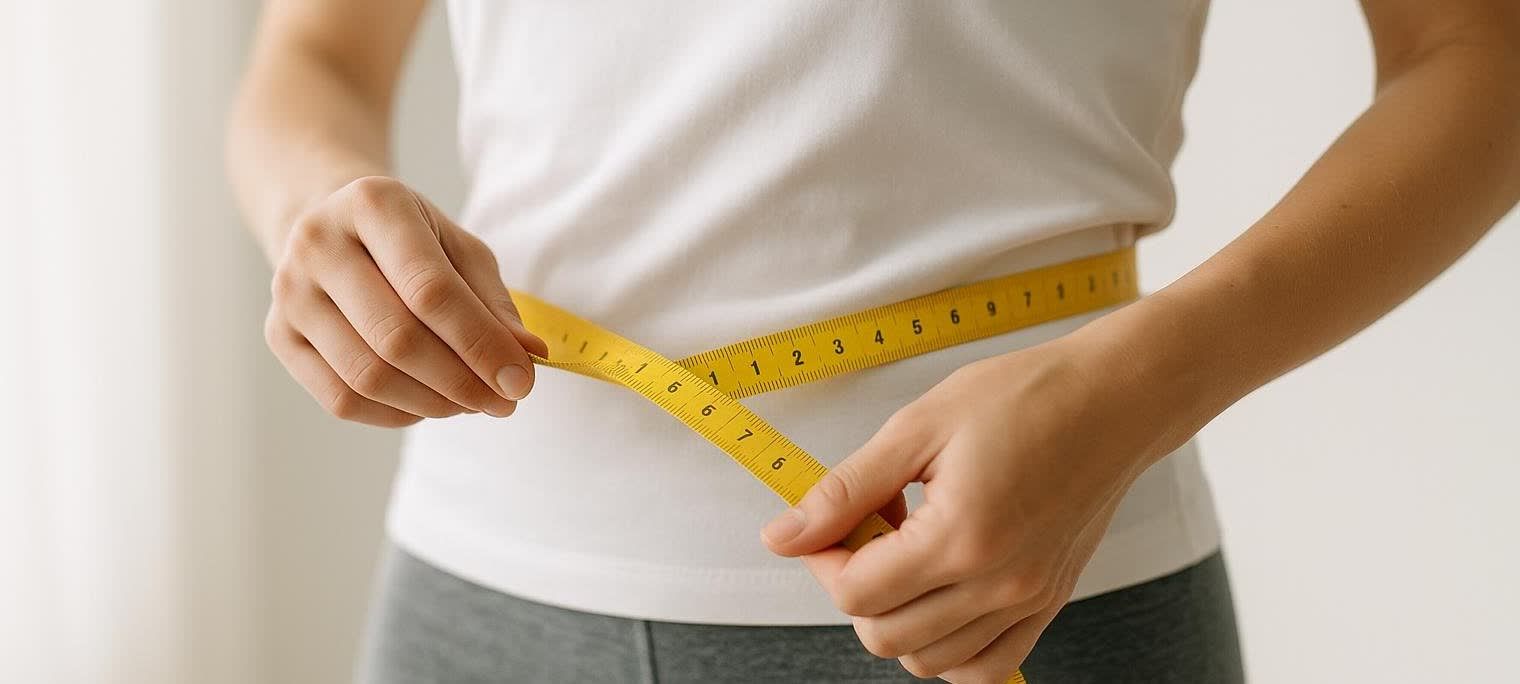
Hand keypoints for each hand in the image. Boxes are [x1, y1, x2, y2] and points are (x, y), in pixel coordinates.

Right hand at [263, 176, 548, 426]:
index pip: (430, 290)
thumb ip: (494, 301)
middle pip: (396, 338)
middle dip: (461, 382)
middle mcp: (318, 243)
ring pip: (366, 376)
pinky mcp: (278, 335)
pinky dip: (395, 414)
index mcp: (373, 204)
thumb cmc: (410, 241)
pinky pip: (341, 398)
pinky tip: (428, 405)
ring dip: (432, 404)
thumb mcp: (459, 249)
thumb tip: (528, 356)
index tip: (521, 380)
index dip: (481, 344)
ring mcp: (290, 292)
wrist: (331, 227)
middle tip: (503, 401)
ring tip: (471, 404)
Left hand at [761, 333, 1177, 682]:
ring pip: (930, 661)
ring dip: (897, 618)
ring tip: (907, 552)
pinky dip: (948, 647)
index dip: (823, 560)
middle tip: (863, 532)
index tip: (823, 525)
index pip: (857, 594)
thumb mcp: (918, 427)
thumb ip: (844, 490)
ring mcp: (1028, 601)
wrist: (1114, 398)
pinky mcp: (1048, 603)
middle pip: (885, 637)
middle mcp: (1000, 585)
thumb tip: (783, 535)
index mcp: (962, 538)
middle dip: (853, 589)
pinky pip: (985, 666)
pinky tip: (939, 591)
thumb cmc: (1027, 397)